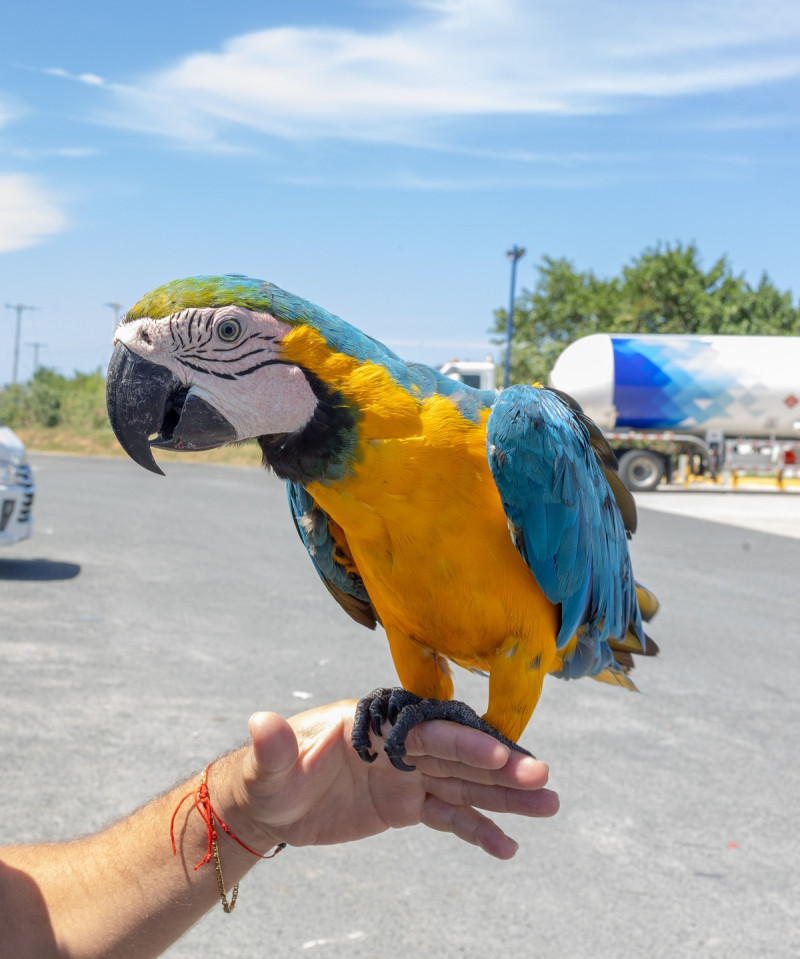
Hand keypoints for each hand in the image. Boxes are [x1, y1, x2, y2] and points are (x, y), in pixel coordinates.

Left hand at [235, 699, 558, 859]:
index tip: (502, 756)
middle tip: (544, 781)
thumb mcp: (266, 767)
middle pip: (458, 754)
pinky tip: (507, 847)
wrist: (270, 803)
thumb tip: (261, 722)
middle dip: (500, 768)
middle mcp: (400, 744)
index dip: (465, 743)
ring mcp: (408, 774)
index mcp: (375, 723)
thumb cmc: (269, 776)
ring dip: (505, 796)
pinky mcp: (407, 804)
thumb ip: (272, 747)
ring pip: (465, 784)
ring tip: (549, 806)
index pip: (428, 730)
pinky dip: (479, 830)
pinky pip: (450, 816)